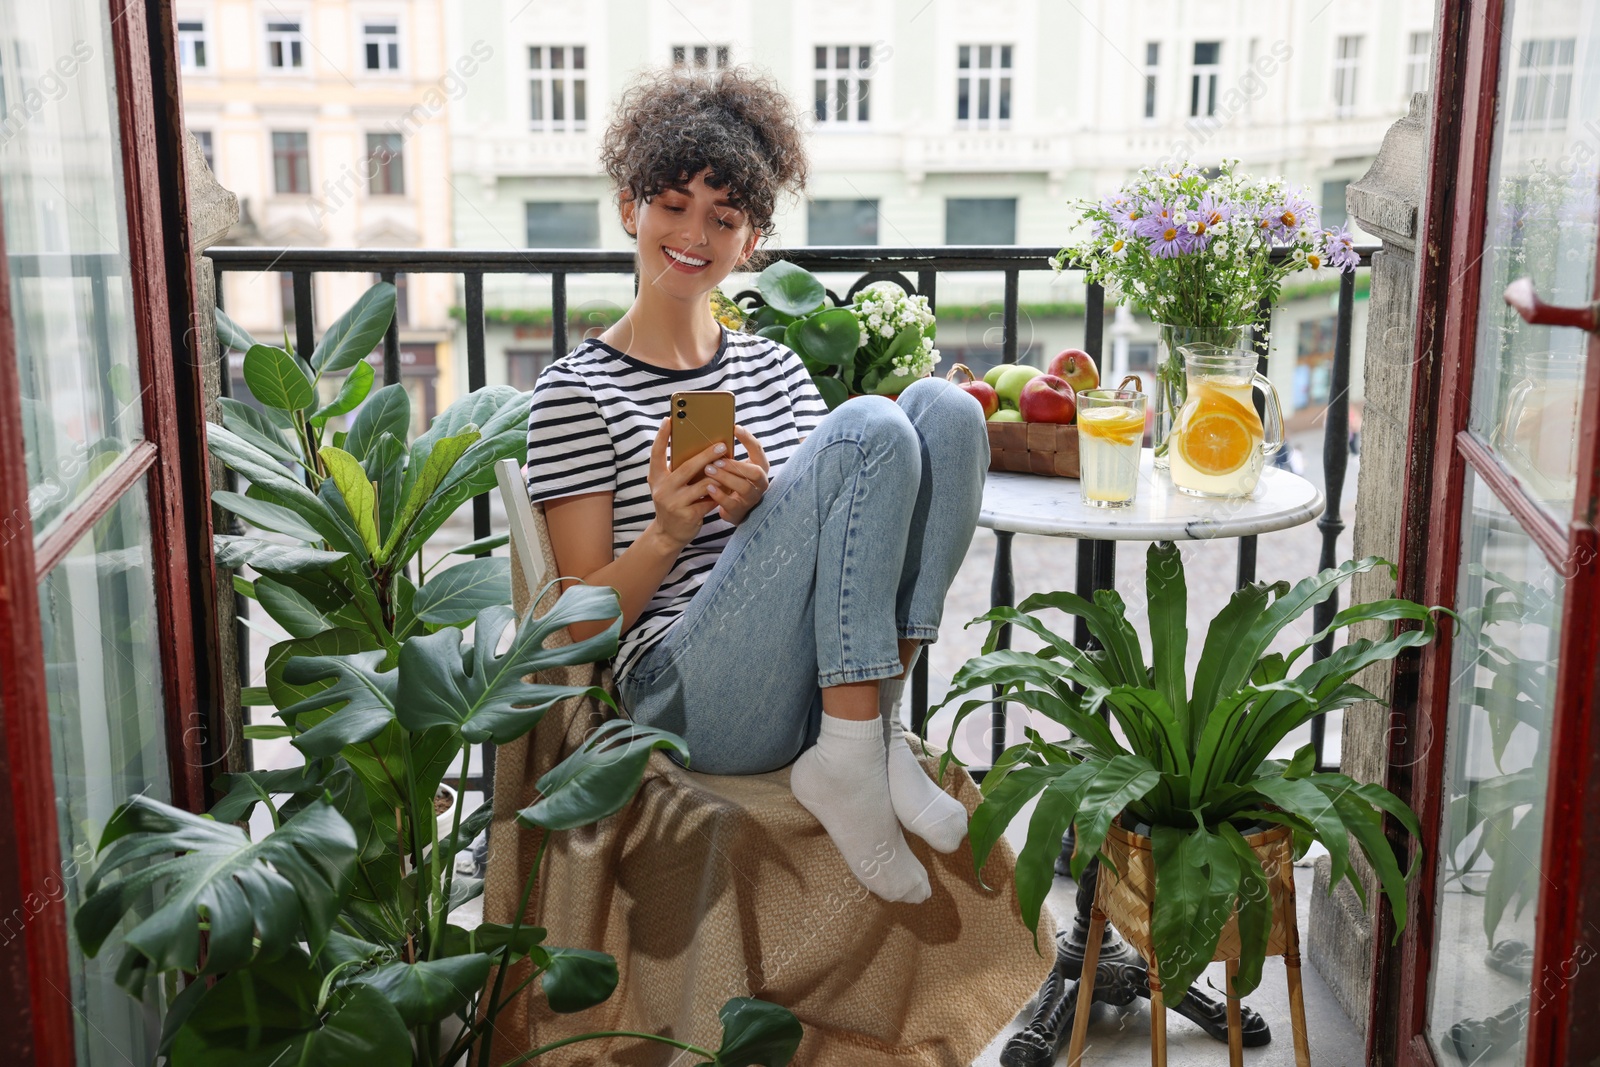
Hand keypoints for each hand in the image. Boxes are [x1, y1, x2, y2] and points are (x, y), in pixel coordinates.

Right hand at [647, 417, 725, 548]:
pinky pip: (709, 500)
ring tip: (729, 465)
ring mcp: (674, 503)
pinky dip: (720, 493)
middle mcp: (662, 489)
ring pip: (703, 484)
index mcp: (656, 477)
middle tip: (722, 445)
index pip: (656, 453)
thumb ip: (676, 470)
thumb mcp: (668, 485)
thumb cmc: (673, 502)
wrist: (668, 534)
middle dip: (707, 455)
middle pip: (687, 467)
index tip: (669, 419)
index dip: (661, 436)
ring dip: (718, 475)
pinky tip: (729, 487)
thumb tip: (700, 448)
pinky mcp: (687, 515)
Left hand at [703, 425, 769, 524]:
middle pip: (755, 472)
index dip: (748, 439)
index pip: (758, 450)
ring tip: (709, 470)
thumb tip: (715, 432)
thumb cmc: (733, 482)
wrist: (733, 509)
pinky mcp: (739, 511)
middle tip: (717, 459)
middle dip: (736, 465)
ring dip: (725, 477)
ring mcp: (751, 498)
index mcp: (760, 467)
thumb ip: (731, 454)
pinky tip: (708, 487)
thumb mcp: (736, 466)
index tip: (734, 428)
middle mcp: (760, 483)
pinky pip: (732, 503)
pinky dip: (720, 495)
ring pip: (744, 487)